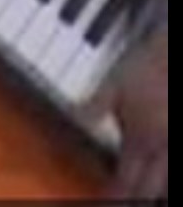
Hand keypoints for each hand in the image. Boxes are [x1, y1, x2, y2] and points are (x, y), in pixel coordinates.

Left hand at [86, 24, 167, 201]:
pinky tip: (161, 182)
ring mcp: (173, 146)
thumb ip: (96, 104)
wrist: (172, 56)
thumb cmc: (145, 67)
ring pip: (167, 184)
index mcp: (138, 139)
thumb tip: (76, 117)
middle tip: (119, 205)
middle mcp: (159, 148)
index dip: (115, 196)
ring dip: (154, 193)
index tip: (106, 204)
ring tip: (144, 200)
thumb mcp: (113, 82)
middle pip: (148, 189)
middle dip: (135, 201)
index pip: (125, 180)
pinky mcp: (178, 139)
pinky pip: (173, 166)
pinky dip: (166, 177)